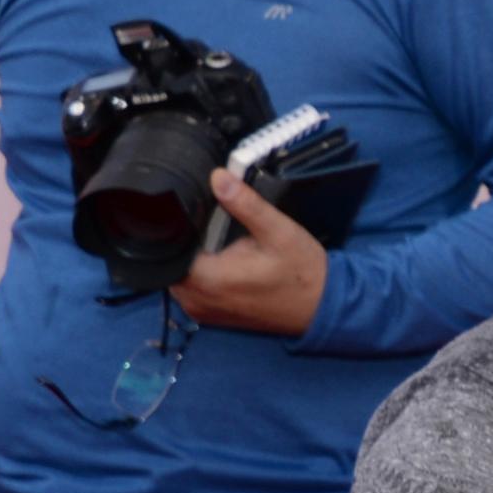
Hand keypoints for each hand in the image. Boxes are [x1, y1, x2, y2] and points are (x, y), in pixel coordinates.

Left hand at [171, 169, 327, 334]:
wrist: (324, 308)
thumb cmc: (303, 272)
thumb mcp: (279, 231)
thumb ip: (246, 205)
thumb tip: (218, 176)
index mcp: (207, 279)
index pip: (168, 245)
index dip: (177, 225)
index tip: (195, 212)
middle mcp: (195, 300)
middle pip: (170, 259)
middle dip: (186, 241)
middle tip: (212, 226)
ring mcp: (201, 311)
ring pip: (176, 274)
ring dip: (192, 258)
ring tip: (217, 242)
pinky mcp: (209, 316)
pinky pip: (189, 289)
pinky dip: (199, 274)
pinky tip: (222, 261)